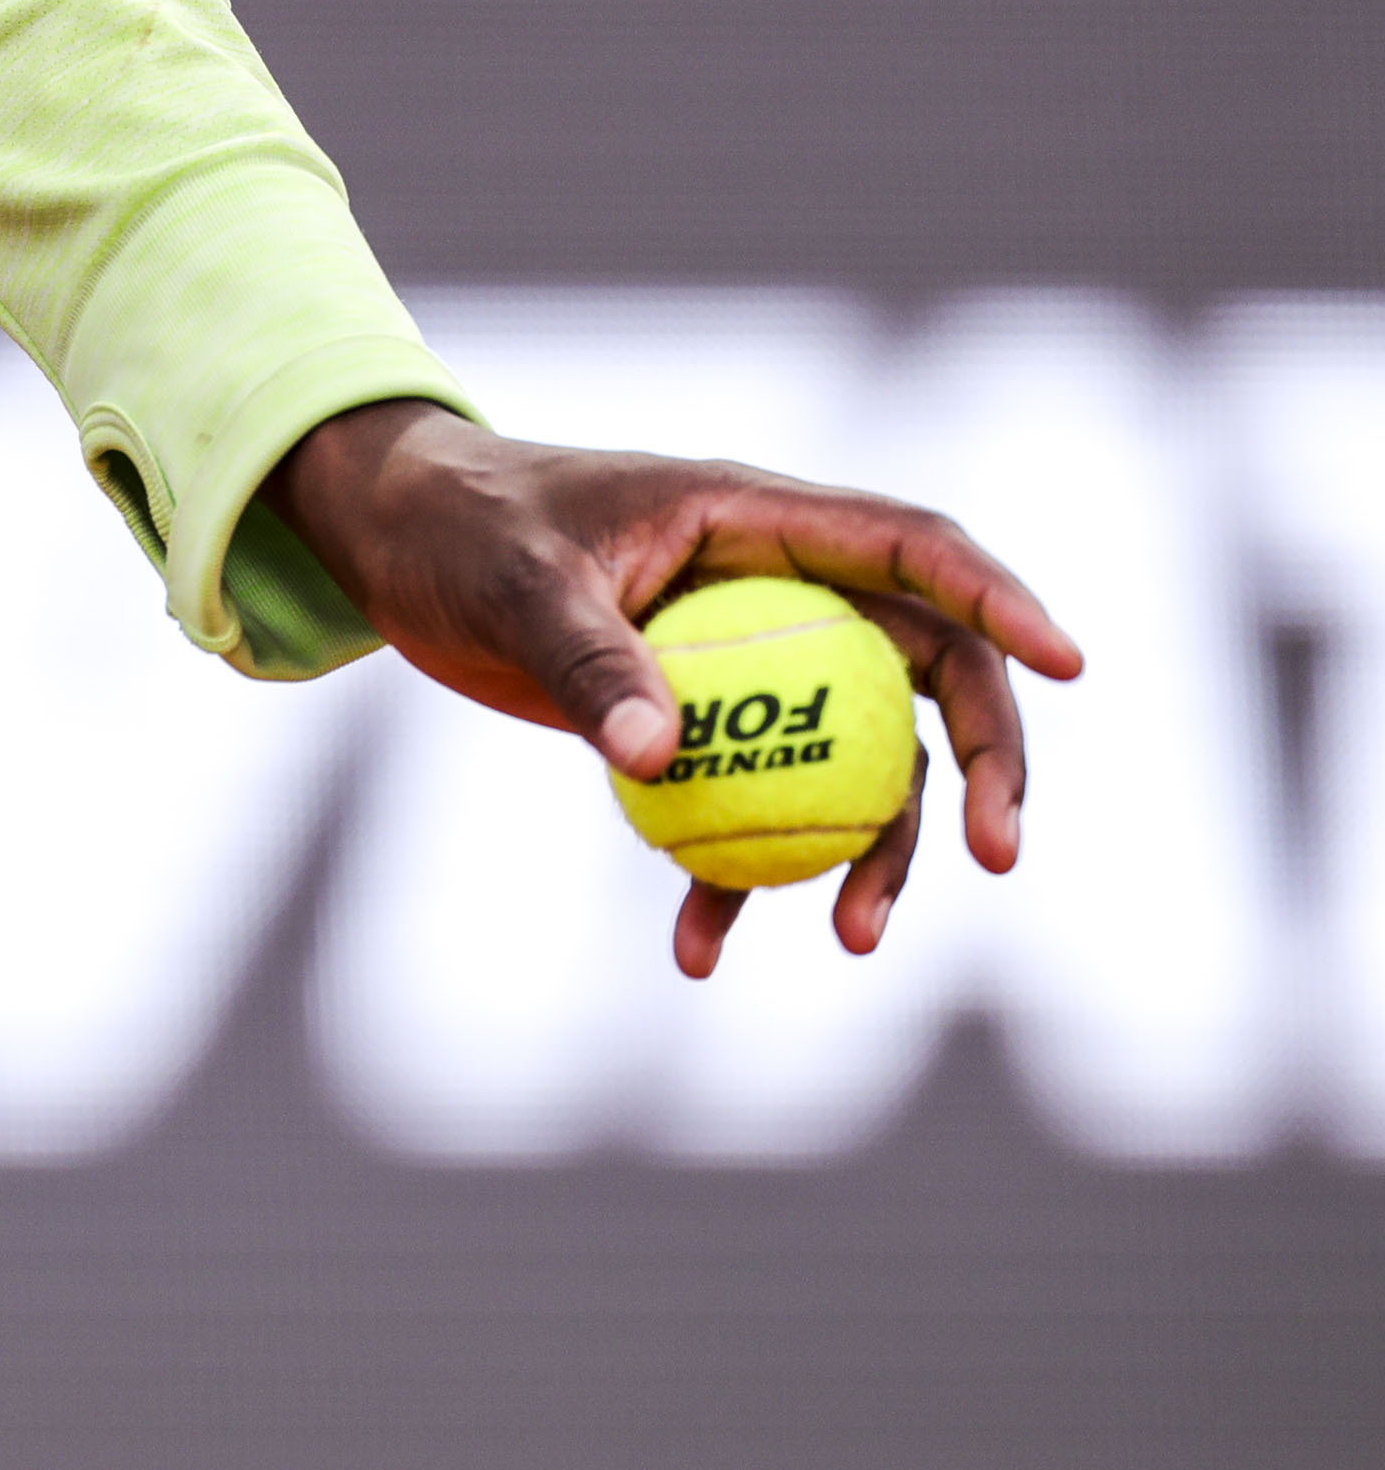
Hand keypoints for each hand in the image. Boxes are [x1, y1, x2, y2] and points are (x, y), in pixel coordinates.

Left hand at [261, 399, 1085, 977]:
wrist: (403, 550)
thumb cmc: (463, 530)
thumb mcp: (518, 585)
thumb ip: (588, 660)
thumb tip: (660, 756)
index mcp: (762, 518)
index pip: (914, 550)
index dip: (1000, 602)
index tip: (1067, 665)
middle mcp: (781, 588)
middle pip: (922, 671)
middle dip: (978, 762)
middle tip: (999, 855)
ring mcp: (749, 661)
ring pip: (852, 758)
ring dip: (866, 850)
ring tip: (847, 941)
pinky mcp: (696, 724)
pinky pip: (746, 807)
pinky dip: (732, 879)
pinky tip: (697, 951)